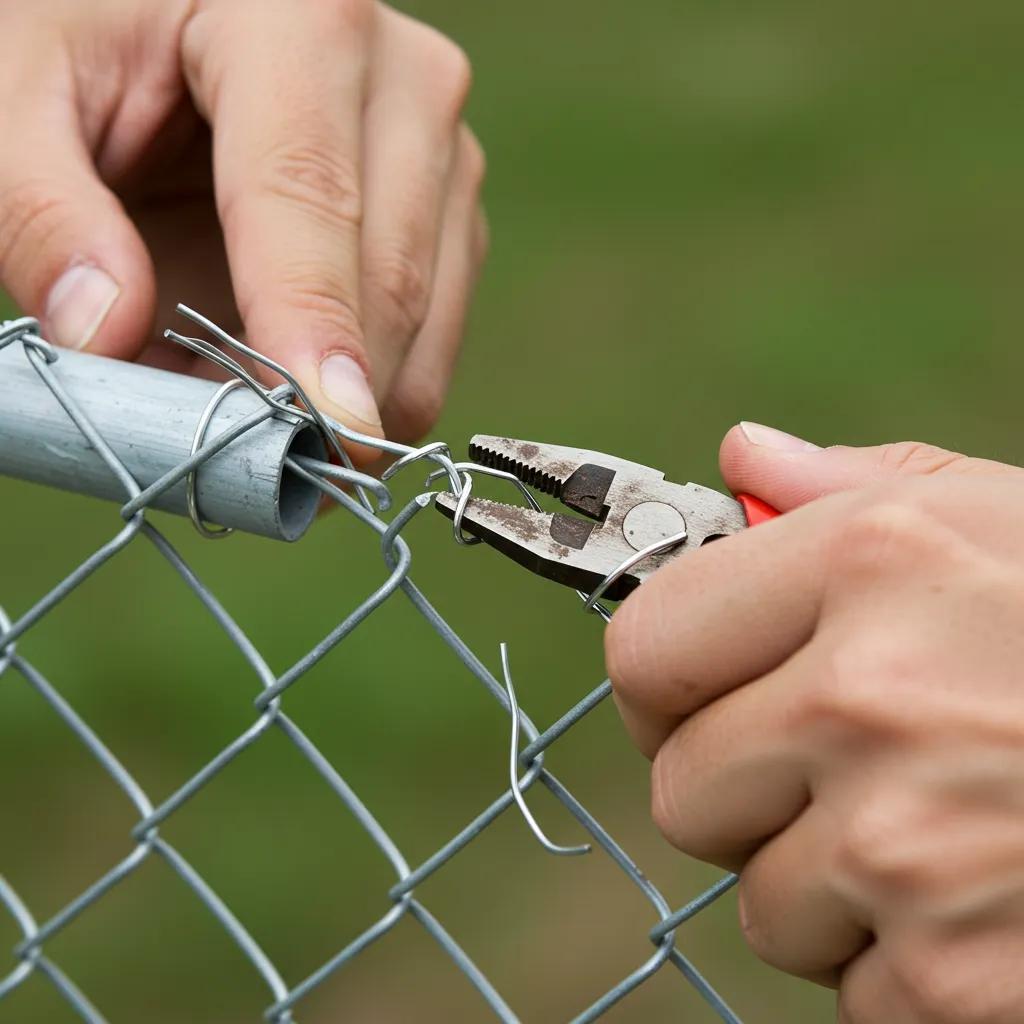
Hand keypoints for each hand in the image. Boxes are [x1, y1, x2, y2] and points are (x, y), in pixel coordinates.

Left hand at [0, 0, 486, 455]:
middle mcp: (404, 80)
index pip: (311, 197)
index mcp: (299, 20)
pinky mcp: (449, 209)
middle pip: (390, 273)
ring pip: (429, 317)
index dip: (313, 325)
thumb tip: (105, 337)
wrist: (179, 30)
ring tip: (260, 429)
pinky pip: (436, 327)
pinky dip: (376, 384)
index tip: (323, 432)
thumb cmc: (90, 43)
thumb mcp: (18, 95)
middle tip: (256, 472)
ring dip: (353, 398)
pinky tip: (307, 397)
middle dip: (333, 393)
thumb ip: (39, 209)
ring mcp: (443, 149)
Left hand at [607, 423, 1023, 1022]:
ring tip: (941, 831)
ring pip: (760, 903)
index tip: (694, 693)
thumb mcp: (998, 519)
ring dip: (827, 884)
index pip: (643, 648)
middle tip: (839, 767)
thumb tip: (743, 454)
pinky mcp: (954, 985)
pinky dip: (901, 966)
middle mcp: (869, 704)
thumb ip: (851, 486)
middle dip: (745, 790)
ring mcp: (909, 853)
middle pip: (682, 790)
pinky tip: (987, 904)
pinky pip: (849, 991)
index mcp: (868, 565)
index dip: (662, 683)